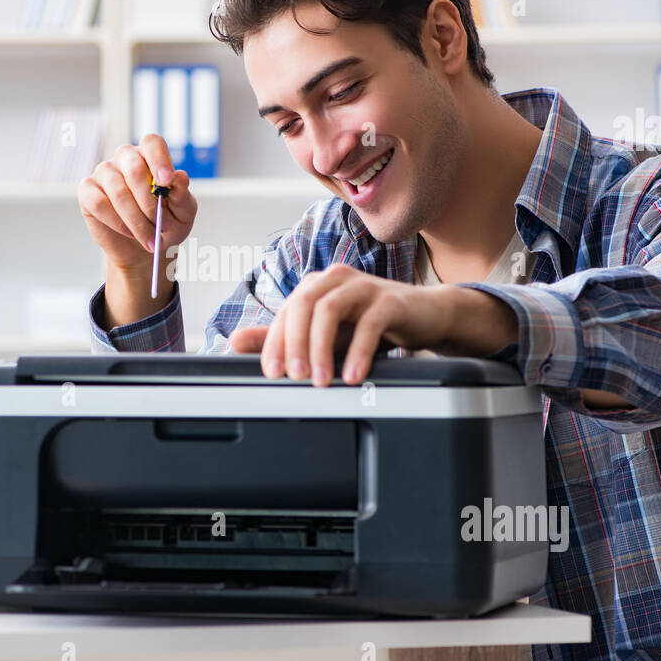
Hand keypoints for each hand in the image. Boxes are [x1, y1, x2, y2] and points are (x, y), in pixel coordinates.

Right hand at [78, 134, 196, 270]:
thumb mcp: (182, 213)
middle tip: (162, 225)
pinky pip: (99, 204)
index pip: (152, 143)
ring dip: (137, 220)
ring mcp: (104, 173)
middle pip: (134, 168)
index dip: (159, 159)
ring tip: (150, 237)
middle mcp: (125, 158)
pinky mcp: (87, 191)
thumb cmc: (165, 223)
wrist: (144, 246)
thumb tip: (180, 177)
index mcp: (150, 156)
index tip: (167, 181)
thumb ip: (182, 195)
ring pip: (118, 192)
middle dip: (149, 202)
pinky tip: (129, 232)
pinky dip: (117, 223)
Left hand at [230, 264, 517, 385]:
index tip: (270, 373)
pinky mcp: (391, 300)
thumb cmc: (372, 322)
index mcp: (316, 286)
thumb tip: (235, 342)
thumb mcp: (325, 334)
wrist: (425, 315)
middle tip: (293, 377)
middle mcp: (336, 280)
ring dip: (322, 348)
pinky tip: (353, 374)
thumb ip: (283, 336)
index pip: (286, 310)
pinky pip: (370, 323)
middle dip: (294, 343)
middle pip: (303, 304)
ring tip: (322, 381)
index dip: (274, 341)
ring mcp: (364, 286)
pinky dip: (359, 350)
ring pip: (331, 309)